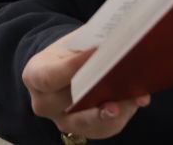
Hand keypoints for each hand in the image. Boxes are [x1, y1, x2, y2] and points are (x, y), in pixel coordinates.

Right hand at [22, 29, 149, 139]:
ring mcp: (61, 121)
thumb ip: (90, 43)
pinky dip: (122, 116)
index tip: (98, 53)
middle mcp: (43, 103)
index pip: (51, 76)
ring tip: (135, 97)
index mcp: (35, 75)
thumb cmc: (69, 52)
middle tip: (120, 81)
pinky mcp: (81, 131)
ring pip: (87, 122)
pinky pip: (102, 129)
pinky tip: (136, 101)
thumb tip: (119, 40)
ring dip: (114, 110)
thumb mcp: (72, 42)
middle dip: (96, 93)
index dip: (74, 66)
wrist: (62, 69)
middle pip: (69, 103)